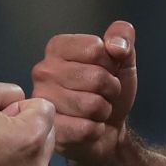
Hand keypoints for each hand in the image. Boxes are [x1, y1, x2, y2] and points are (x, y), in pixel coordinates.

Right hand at [31, 21, 136, 165]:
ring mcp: (43, 101)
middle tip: (102, 94)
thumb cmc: (108, 91)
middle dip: (110, 89)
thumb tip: (116, 46)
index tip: (105, 71)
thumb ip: (122, 36)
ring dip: (103, 110)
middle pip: (96, 77)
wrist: (108, 130)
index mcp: (58, 48)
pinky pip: (86, 128)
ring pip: (92, 104)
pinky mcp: (50, 128)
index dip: (110, 63)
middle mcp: (43, 71)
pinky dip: (96, 129)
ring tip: (95, 111)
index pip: (95, 48)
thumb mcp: (122, 58)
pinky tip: (87, 126)